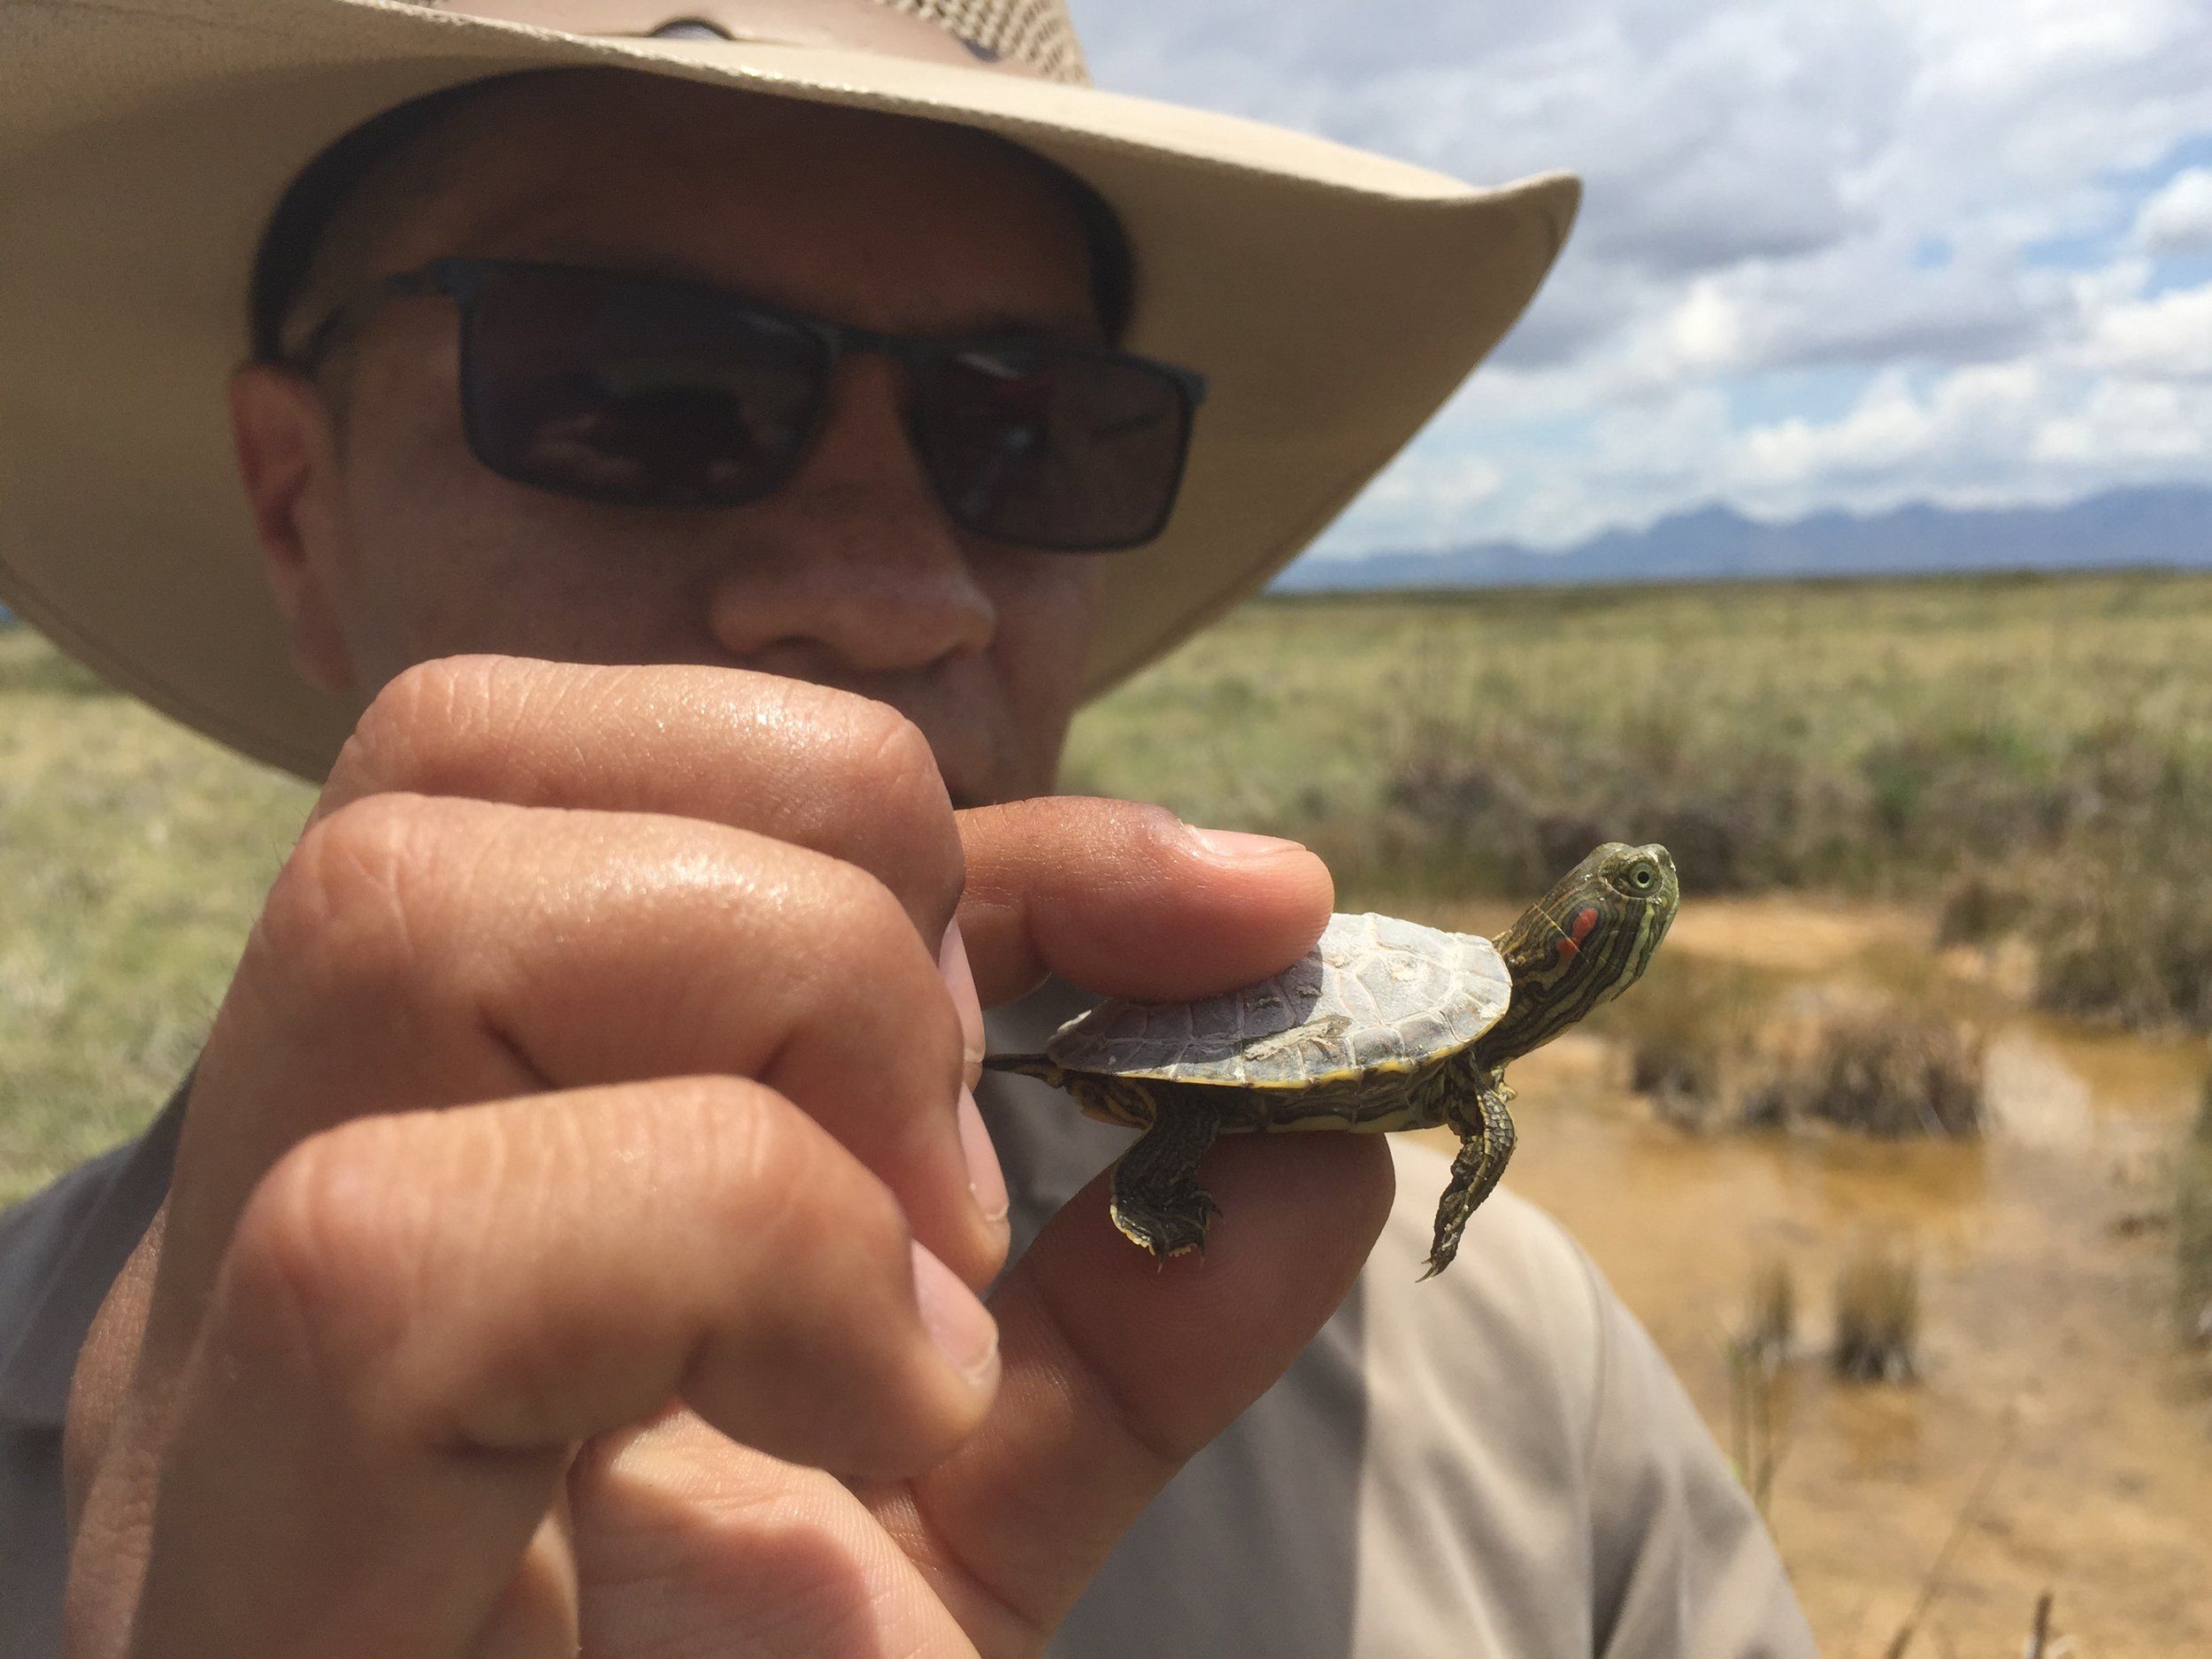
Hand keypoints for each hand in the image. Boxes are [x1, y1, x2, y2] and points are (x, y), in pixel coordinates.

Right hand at [61, 656, 1393, 1657]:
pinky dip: (733, 1262)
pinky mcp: (252, 1579)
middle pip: (444, 766)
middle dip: (824, 890)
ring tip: (913, 1294)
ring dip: (782, 1036)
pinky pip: (398, 1255)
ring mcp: (213, 1385)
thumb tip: (1324, 1109)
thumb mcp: (976, 1458)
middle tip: (967, 1161)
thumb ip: (1133, 1276)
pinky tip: (869, 1434)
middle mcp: (260, 1220)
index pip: (532, 755)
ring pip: (401, 922)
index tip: (1189, 924)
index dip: (866, 774)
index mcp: (415, 1148)